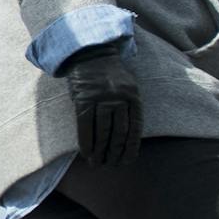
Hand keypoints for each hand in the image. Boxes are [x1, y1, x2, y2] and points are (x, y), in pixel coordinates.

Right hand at [61, 45, 141, 166]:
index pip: (135, 129)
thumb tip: (127, 137)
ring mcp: (101, 99)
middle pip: (119, 133)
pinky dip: (86, 142)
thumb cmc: (108, 75)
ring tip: (98, 163)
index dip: (131, 148)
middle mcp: (119, 98)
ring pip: (103, 132)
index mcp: (133, 96)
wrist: (90, 53)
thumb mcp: (126, 87)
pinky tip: (87, 154)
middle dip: (115, 152)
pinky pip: (85, 126)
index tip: (127, 161)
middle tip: (111, 165)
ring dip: (100, 151)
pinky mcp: (84, 100)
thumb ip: (128, 108)